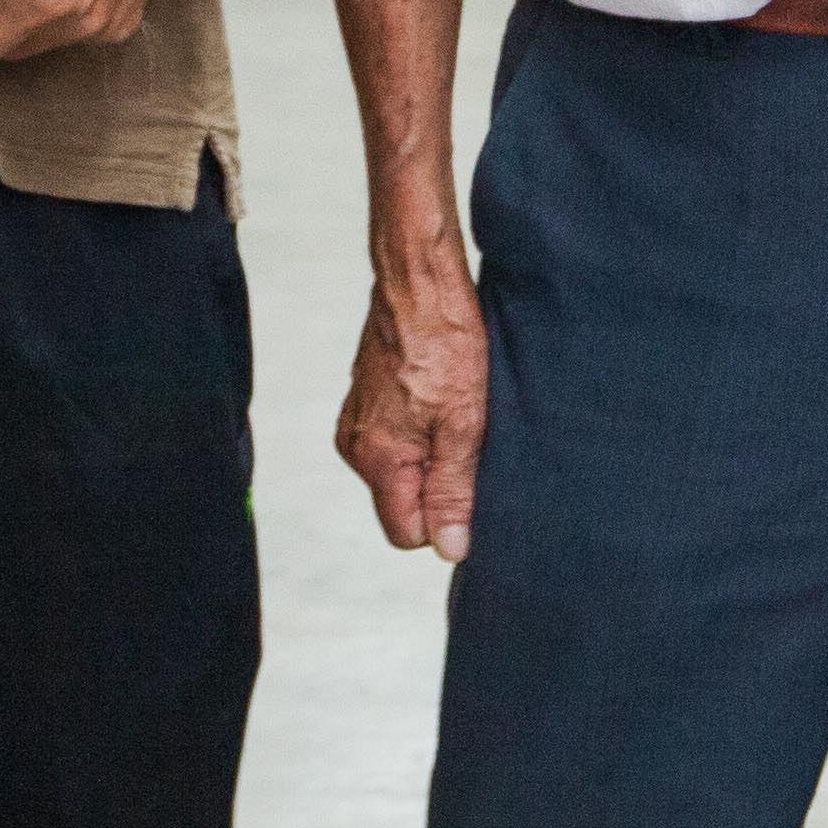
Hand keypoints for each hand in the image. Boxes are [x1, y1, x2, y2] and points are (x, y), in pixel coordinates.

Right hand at [337, 189, 489, 559]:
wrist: (418, 279)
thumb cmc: (445, 341)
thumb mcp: (464, 422)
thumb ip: (453, 490)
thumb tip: (449, 549)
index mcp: (378, 458)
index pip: (406, 533)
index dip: (443, 520)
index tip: (471, 483)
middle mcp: (356, 446)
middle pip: (403, 503)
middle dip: (440, 486)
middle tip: (469, 440)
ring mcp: (357, 422)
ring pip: (403, 470)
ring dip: (433, 455)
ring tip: (457, 412)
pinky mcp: (365, 402)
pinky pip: (396, 441)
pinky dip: (422, 430)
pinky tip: (442, 397)